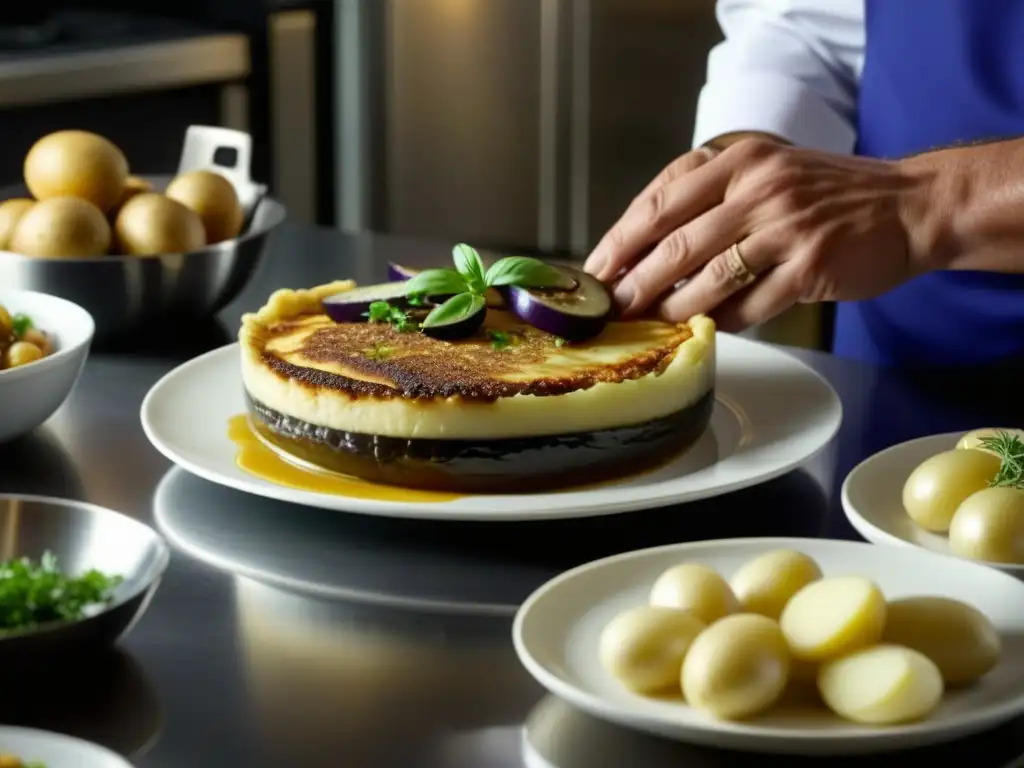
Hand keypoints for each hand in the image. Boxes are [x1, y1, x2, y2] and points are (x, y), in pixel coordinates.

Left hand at [584, 138, 933, 330]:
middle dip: (634, 280)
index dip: (621, 238)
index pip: (661, 200)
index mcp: (739, 159)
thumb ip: (711, 198)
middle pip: (676, 242)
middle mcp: (759, 187)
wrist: (910, 205)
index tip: (596, 270)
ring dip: (673, 307)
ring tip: (650, 323)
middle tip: (611, 307)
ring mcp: (787, 226)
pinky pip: (751, 304)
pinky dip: (724, 320)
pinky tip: (708, 328)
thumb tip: (647, 250)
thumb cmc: (828, 195)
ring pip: (708, 276)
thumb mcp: (767, 171)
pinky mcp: (811, 266)